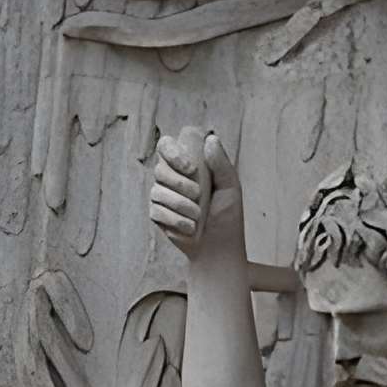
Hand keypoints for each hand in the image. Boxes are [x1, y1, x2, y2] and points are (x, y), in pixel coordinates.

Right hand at [150, 125, 240, 260]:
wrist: (218, 248)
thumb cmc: (227, 216)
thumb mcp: (230, 187)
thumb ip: (221, 163)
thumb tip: (210, 138)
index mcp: (188, 164)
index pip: (168, 145)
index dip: (173, 152)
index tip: (191, 168)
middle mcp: (171, 176)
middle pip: (160, 168)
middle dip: (180, 183)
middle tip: (198, 195)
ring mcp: (161, 195)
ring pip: (157, 190)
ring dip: (180, 204)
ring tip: (198, 216)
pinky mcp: (156, 213)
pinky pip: (156, 209)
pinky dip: (175, 219)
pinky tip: (189, 227)